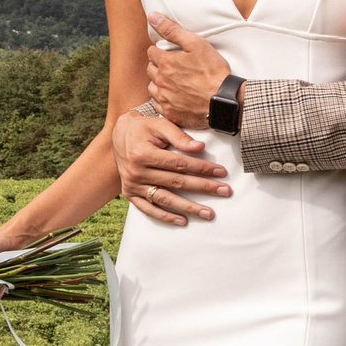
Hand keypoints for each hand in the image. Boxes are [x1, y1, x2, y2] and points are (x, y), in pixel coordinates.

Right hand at [113, 104, 230, 224]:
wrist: (120, 135)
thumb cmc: (144, 128)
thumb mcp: (160, 124)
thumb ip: (179, 136)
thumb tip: (200, 147)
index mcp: (143, 153)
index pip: (178, 163)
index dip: (201, 168)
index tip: (221, 172)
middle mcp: (136, 172)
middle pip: (176, 182)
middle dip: (203, 187)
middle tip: (225, 191)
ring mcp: (132, 185)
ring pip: (165, 199)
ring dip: (188, 207)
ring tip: (208, 213)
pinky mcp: (130, 194)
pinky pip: (148, 209)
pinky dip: (165, 217)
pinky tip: (183, 221)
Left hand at [145, 14, 233, 129]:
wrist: (224, 101)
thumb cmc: (213, 72)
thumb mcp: (196, 43)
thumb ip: (172, 30)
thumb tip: (152, 17)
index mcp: (165, 63)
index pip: (151, 52)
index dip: (161, 51)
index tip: (172, 54)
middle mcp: (161, 81)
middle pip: (150, 69)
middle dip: (159, 66)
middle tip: (175, 68)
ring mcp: (164, 98)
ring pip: (152, 87)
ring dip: (159, 83)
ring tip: (175, 82)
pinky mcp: (169, 113)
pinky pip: (158, 104)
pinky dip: (164, 99)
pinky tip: (176, 96)